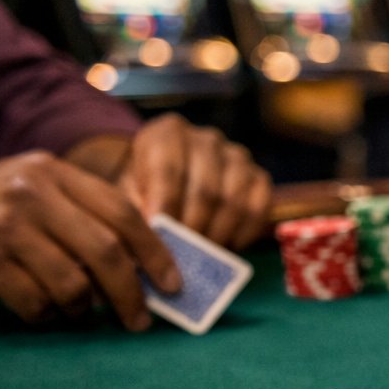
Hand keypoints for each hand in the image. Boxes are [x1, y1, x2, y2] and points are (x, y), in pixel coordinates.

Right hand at [0, 152, 179, 329]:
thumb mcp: (26, 191)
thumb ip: (77, 213)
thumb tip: (139, 262)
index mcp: (51, 171)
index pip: (123, 212)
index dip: (156, 252)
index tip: (172, 283)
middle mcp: (32, 193)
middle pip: (108, 251)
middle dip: (132, 293)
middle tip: (141, 320)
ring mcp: (7, 226)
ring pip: (75, 282)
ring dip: (83, 307)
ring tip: (76, 310)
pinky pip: (37, 301)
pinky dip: (46, 314)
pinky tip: (39, 308)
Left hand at [120, 114, 271, 249]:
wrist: (173, 186)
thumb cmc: (147, 191)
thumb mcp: (129, 194)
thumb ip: (134, 211)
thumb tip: (148, 239)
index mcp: (168, 133)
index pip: (170, 168)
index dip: (165, 204)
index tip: (159, 234)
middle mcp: (207, 139)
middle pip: (206, 188)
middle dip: (193, 227)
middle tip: (181, 256)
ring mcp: (238, 157)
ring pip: (234, 201)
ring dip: (217, 234)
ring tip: (201, 255)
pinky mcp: (260, 178)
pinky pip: (257, 210)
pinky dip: (242, 235)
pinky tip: (225, 248)